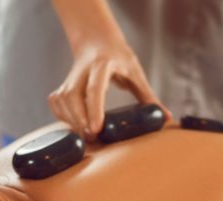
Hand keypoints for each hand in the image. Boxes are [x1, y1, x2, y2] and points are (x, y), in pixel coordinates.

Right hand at [48, 41, 170, 141]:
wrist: (96, 40)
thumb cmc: (119, 57)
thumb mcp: (136, 72)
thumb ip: (149, 96)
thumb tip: (166, 117)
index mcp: (102, 65)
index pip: (95, 89)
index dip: (94, 110)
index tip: (96, 130)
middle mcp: (82, 70)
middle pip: (72, 97)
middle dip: (79, 120)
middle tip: (92, 137)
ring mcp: (69, 78)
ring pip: (62, 101)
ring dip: (71, 121)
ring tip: (87, 135)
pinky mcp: (61, 86)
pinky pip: (56, 104)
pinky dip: (63, 118)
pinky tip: (76, 125)